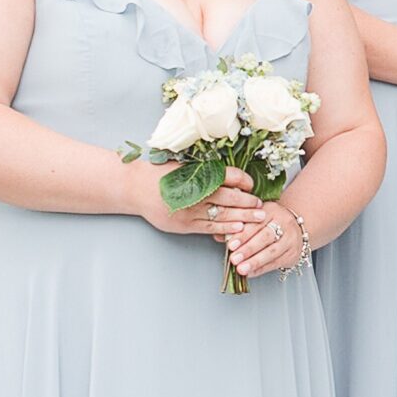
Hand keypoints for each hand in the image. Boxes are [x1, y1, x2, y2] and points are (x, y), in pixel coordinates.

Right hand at [130, 161, 263, 238]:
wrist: (136, 188)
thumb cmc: (162, 175)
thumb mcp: (185, 167)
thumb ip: (207, 172)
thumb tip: (235, 179)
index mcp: (197, 173)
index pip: (229, 176)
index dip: (244, 181)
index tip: (252, 185)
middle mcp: (195, 192)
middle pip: (229, 197)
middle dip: (248, 202)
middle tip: (261, 205)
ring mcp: (189, 210)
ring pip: (222, 214)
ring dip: (243, 217)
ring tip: (258, 218)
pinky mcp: (184, 225)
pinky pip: (209, 228)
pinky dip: (225, 229)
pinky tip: (238, 229)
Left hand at [226, 199, 305, 282]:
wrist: (296, 228)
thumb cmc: (269, 223)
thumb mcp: (255, 218)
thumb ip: (236, 227)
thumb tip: (218, 236)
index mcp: (271, 210)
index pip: (256, 223)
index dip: (243, 235)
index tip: (230, 245)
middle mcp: (284, 222)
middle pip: (265, 237)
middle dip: (248, 249)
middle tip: (234, 259)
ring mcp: (291, 239)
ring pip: (272, 252)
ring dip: (255, 262)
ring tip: (241, 269)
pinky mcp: (293, 253)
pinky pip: (276, 263)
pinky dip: (261, 269)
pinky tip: (251, 273)